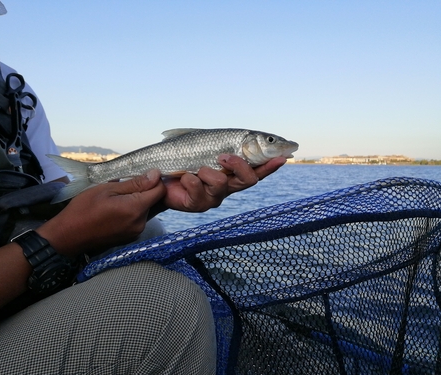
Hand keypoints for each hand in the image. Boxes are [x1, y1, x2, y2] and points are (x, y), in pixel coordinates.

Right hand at [37, 170, 165, 256]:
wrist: (68, 235)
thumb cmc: (84, 208)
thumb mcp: (107, 189)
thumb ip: (134, 183)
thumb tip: (156, 174)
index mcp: (135, 209)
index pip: (160, 191)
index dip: (155, 180)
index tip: (144, 173)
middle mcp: (140, 223)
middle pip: (156, 201)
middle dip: (148, 190)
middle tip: (129, 182)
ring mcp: (136, 232)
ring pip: (148, 210)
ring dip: (141, 200)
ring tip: (121, 195)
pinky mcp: (131, 237)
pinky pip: (140, 219)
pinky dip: (135, 211)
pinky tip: (119, 207)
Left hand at [160, 155, 286, 212]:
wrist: (156, 177)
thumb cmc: (181, 159)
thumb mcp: (203, 146)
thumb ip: (222, 144)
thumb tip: (235, 143)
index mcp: (232, 172)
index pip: (258, 169)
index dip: (272, 165)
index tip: (285, 156)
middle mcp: (227, 186)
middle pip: (248, 180)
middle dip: (240, 164)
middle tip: (223, 155)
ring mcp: (213, 197)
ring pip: (222, 183)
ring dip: (207, 171)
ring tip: (194, 169)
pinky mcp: (197, 204)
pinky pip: (198, 188)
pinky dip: (188, 178)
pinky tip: (182, 177)